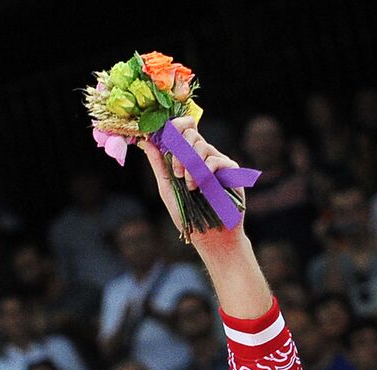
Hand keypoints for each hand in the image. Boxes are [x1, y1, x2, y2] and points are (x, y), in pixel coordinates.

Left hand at [140, 116, 244, 237]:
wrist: (209, 236)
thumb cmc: (187, 215)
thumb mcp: (167, 188)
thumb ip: (159, 165)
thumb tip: (145, 142)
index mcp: (188, 156)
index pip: (184, 128)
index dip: (176, 126)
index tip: (167, 140)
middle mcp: (203, 155)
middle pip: (191, 133)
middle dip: (179, 153)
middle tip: (178, 174)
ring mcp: (218, 161)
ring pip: (202, 146)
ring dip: (191, 167)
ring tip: (191, 188)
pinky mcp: (230, 170)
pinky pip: (215, 160)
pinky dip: (204, 173)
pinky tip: (202, 189)